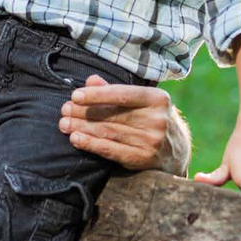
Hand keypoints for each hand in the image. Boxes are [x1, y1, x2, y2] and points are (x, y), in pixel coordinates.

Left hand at [59, 75, 188, 175]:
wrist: (177, 151)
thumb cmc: (152, 118)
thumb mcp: (142, 101)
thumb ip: (116, 91)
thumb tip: (90, 80)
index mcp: (157, 99)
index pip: (122, 94)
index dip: (97, 95)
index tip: (76, 95)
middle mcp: (157, 120)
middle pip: (112, 115)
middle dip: (83, 112)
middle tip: (64, 110)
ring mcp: (152, 141)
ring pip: (109, 132)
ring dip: (82, 128)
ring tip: (64, 124)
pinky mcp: (144, 159)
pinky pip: (112, 150)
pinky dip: (91, 144)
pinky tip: (76, 139)